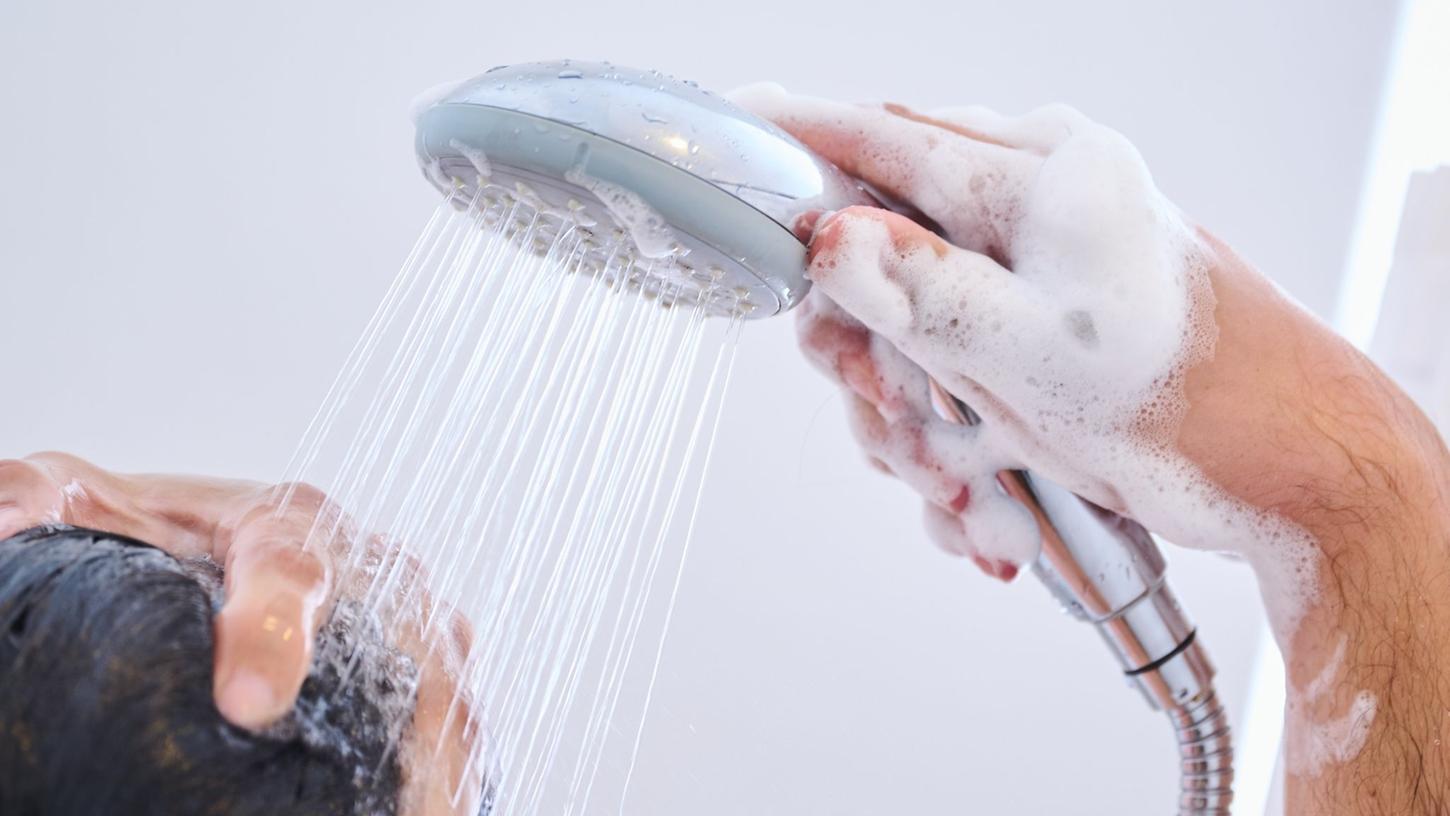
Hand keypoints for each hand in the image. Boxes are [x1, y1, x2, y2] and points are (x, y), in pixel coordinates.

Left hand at [0, 452, 485, 814]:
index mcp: (286, 522)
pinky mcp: (427, 667)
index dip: (273, 634)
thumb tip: (4, 522)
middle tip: (407, 809)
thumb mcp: (86, 499)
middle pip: (412, 646)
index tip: (247, 703)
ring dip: (451, 766)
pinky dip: (458, 773)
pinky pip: (456, 723)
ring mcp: (411, 620)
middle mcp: (370, 567)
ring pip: (450, 694)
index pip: (291, 571)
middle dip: (416, 728)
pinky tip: (443, 814)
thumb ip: (37, 500)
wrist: (214, 545)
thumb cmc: (154, 530)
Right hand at [733, 86, 1449, 811]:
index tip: (734, 129)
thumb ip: (916, 284)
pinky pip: (947, 380)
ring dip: (916, 427)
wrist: (1285, 465)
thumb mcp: (1030, 347)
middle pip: (876, 254)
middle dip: (871, 356)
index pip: (883, 137)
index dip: (797, 140)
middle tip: (894, 415)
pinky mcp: (1029, 335)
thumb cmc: (1187, 397)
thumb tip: (825, 232)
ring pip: (904, 333)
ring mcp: (1027, 275)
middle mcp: (1026, 212)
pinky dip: (954, 450)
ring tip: (968, 486)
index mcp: (1036, 175)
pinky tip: (991, 503)